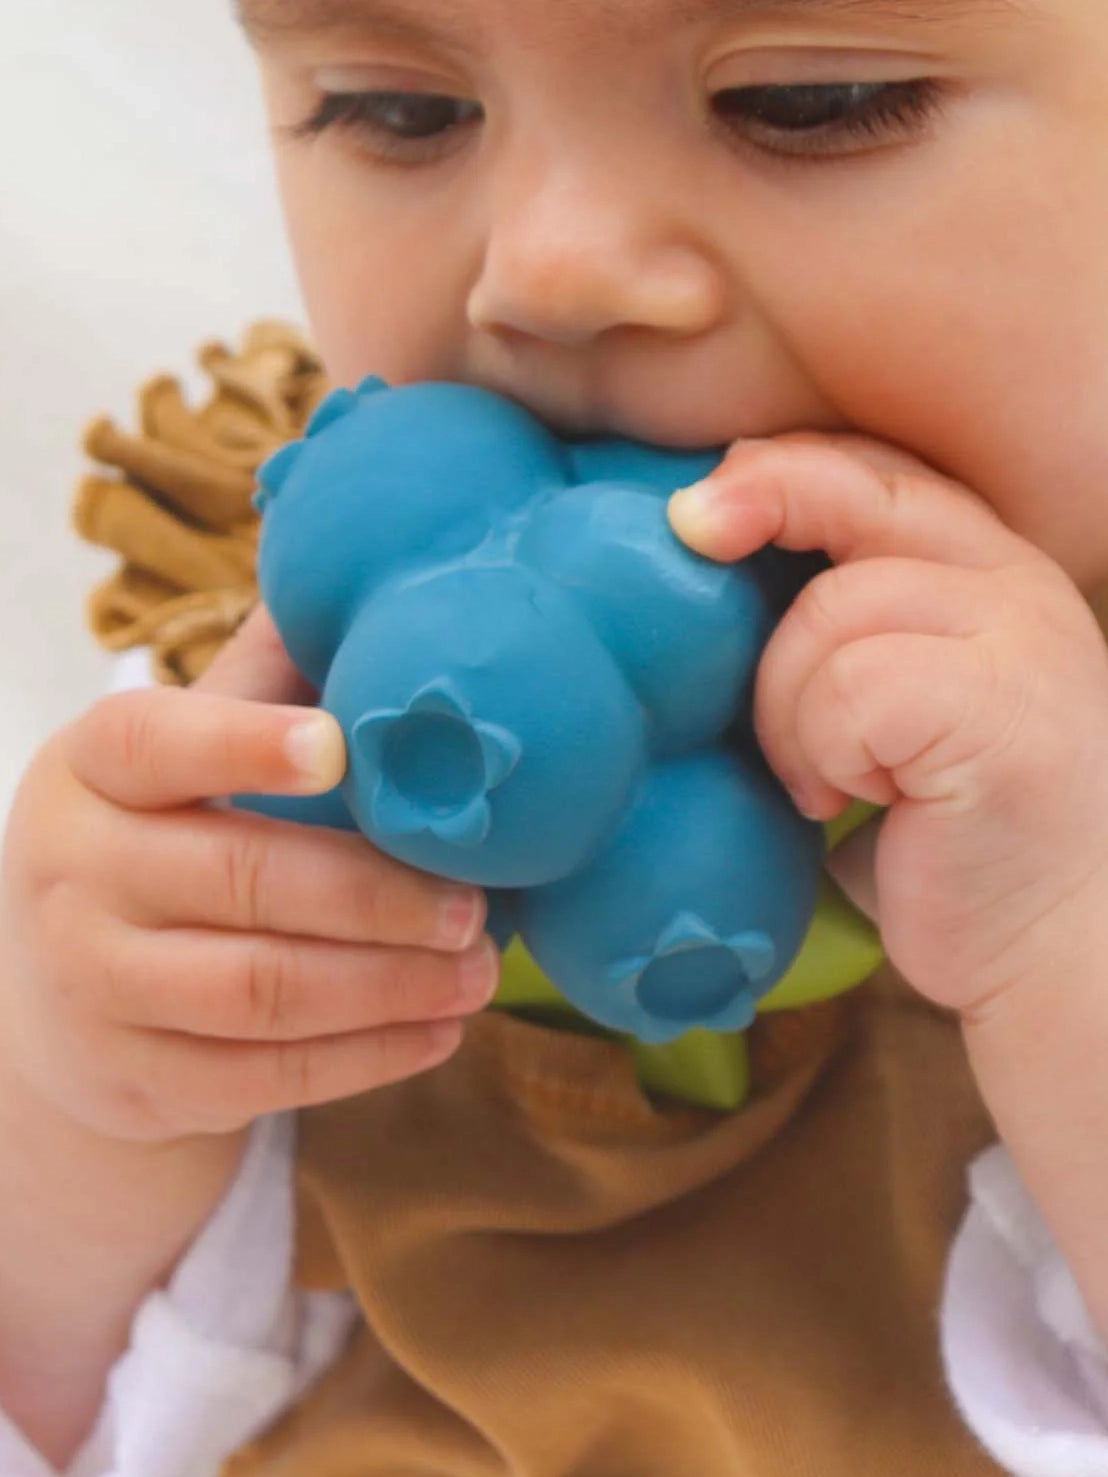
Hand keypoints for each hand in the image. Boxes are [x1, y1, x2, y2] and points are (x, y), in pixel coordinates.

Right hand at [0, 608, 497, 1143]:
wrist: (64, 993)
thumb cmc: (165, 835)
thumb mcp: (186, 750)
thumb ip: (269, 676)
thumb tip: (371, 561)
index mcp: (91, 767)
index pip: (156, 739)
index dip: (246, 743)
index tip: (340, 749)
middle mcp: (73, 871)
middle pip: (238, 878)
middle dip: (375, 896)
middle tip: (476, 905)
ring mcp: (90, 984)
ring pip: (258, 990)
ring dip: (389, 985)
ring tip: (482, 970)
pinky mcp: (131, 1077)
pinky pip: (260, 1077)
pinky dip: (364, 1057)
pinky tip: (440, 1031)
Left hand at [669, 433, 1107, 1020]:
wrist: (1057, 950)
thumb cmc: (957, 842)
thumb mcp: (897, 715)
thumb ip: (846, 639)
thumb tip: (709, 569)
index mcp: (993, 572)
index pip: (877, 471)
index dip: (778, 470)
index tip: (694, 509)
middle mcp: (1016, 586)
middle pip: (857, 492)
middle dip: (759, 502)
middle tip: (692, 537)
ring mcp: (1018, 640)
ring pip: (829, 611)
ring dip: (787, 707)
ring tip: (821, 781)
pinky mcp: (997, 707)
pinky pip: (847, 688)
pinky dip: (820, 751)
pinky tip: (852, 803)